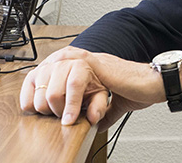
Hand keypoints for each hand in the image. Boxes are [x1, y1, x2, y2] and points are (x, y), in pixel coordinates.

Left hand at [19, 47, 157, 127]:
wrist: (151, 84)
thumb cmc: (130, 89)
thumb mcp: (101, 101)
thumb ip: (89, 108)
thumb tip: (83, 124)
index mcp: (70, 64)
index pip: (33, 77)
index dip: (30, 98)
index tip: (37, 114)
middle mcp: (72, 57)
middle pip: (38, 81)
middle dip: (45, 107)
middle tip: (63, 118)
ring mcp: (81, 58)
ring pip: (50, 83)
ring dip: (56, 107)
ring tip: (67, 120)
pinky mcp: (93, 63)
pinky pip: (73, 84)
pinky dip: (72, 104)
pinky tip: (74, 117)